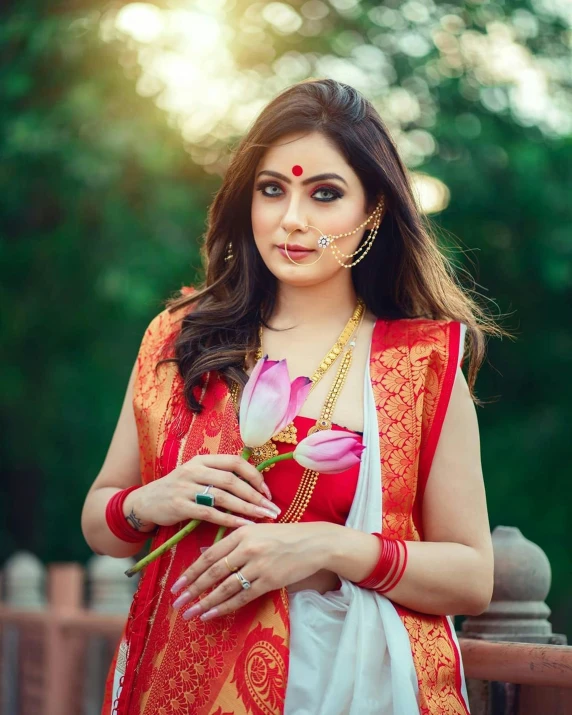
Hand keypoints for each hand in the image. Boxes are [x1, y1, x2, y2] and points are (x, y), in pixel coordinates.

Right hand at [127, 454, 280, 531]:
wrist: (145, 502)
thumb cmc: (178, 490)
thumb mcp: (196, 476)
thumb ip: (219, 477)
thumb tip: (252, 485)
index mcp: (202, 460)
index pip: (235, 462)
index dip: (254, 475)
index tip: (268, 492)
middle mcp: (194, 470)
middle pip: (232, 480)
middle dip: (255, 495)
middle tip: (272, 508)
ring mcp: (186, 487)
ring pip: (223, 496)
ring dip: (247, 507)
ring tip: (263, 517)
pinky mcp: (180, 505)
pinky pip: (210, 512)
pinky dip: (229, 519)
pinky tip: (243, 525)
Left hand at [170, 522, 337, 620]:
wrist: (314, 543)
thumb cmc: (283, 536)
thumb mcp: (256, 531)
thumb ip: (231, 542)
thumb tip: (203, 554)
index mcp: (242, 533)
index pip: (210, 555)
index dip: (192, 571)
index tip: (177, 584)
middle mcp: (248, 548)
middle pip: (214, 572)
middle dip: (193, 589)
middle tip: (177, 603)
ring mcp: (259, 565)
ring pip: (226, 587)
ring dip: (206, 602)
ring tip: (191, 613)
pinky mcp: (270, 580)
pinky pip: (243, 597)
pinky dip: (225, 606)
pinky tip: (212, 614)